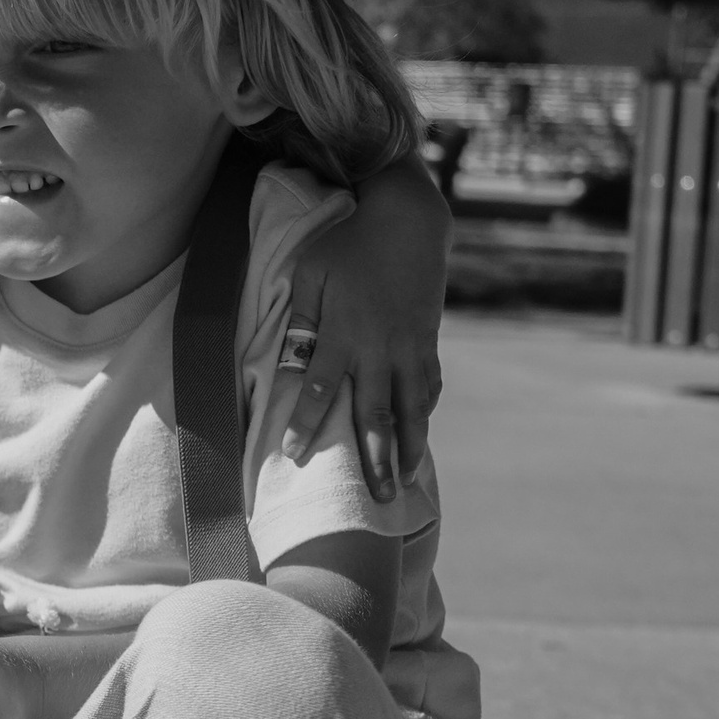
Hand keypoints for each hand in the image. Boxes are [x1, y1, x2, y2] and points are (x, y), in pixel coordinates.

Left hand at [280, 161, 448, 498]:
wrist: (409, 220)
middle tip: (377, 498)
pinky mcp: (428, 340)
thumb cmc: (349, 242)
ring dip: (409, 447)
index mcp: (343, 332)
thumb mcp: (312, 272)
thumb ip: (301, 317)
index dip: (306, 423)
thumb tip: (290, 358)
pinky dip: (424, 411)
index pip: (320, 388)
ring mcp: (410, 346)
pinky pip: (428, 384)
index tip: (293, 455)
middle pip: (376, 414)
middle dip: (374, 459)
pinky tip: (420, 431)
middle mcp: (379, 346)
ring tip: (405, 481)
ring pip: (410, 407)